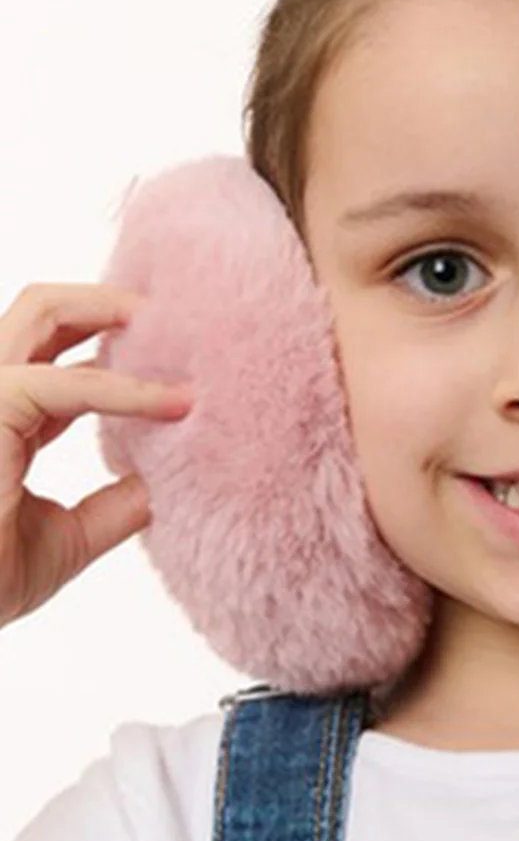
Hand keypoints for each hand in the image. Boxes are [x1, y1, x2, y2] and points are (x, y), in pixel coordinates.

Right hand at [0, 282, 191, 628]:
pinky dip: (126, 389)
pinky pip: (64, 383)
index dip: (117, 348)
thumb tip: (162, 489)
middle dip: (112, 302)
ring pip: (40, 311)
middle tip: (179, 317)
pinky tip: (173, 403)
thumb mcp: (65, 539)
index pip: (55, 357)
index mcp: (4, 420)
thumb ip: (111, 508)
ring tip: (179, 330)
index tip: (179, 363)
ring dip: (114, 310)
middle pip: (42, 311)